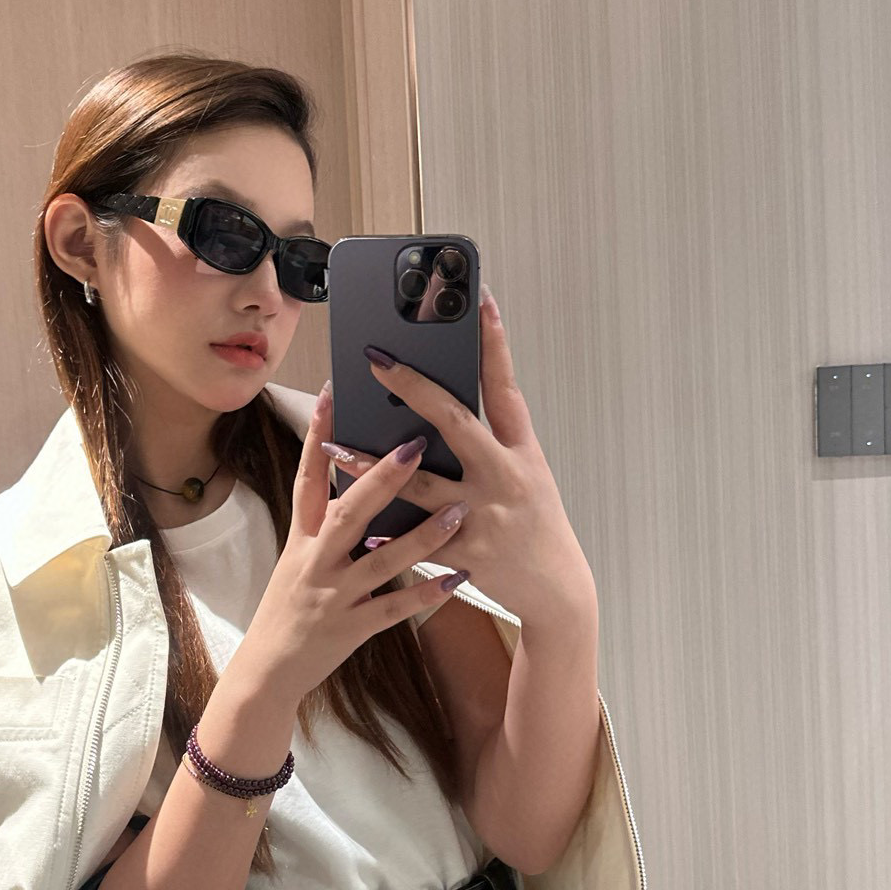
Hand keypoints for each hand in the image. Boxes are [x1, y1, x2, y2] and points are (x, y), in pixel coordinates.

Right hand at [236, 380, 485, 706]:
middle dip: (382, 479)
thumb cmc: (289, 607)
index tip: (334, 391)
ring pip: (382, 561)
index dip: (319, 434)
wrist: (268, 670)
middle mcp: (315, 562)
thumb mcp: (298, 557)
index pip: (308, 478)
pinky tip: (458, 579)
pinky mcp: (352, 629)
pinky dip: (426, 594)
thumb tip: (360, 479)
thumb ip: (328, 522)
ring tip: (460, 511)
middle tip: (416, 444)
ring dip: (423, 536)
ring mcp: (334, 596)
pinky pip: (395, 610)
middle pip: (349, 513)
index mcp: (302, 538)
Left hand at [321, 287, 593, 622]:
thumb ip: (489, 445)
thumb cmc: (535, 524)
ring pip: (420, 485)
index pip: (505, 387)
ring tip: (333, 445)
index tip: (478, 298)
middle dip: (413, 388)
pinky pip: (416, 540)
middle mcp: (506, 476)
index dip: (493, 342)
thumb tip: (438, 411)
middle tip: (375, 359)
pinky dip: (384, 533)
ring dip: (372, 465)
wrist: (557, 591)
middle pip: (456, 422)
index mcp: (522, 451)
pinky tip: (354, 526)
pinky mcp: (468, 553)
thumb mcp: (527, 475)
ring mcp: (486, 515)